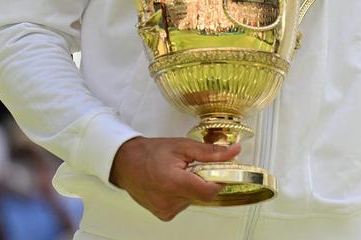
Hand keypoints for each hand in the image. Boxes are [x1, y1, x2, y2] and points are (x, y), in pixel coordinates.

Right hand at [109, 135, 240, 220]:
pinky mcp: (164, 214)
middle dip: (205, 179)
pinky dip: (185, 192)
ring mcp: (166, 210)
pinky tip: (173, 182)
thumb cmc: (151, 152)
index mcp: (174, 183)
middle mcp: (169, 201)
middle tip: (194, 165)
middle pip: (204, 194)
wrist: (126, 163)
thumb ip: (210, 152)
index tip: (220, 167)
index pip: (210, 191)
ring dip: (194, 186)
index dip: (219, 179)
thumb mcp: (183, 146)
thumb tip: (234, 152)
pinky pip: (185, 203)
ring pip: (195, 199)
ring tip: (180, 172)